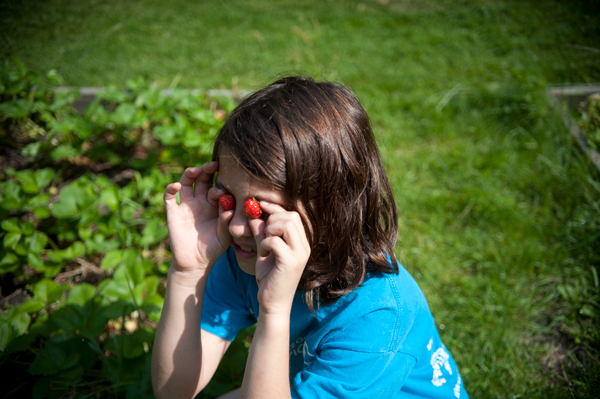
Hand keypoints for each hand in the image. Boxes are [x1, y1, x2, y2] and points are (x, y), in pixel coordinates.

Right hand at [163, 163, 232, 272]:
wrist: (195, 262)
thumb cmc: (213, 248)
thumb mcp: (223, 237)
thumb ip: (226, 223)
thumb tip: (229, 209)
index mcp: (215, 205)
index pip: (218, 187)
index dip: (220, 185)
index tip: (224, 188)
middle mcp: (200, 201)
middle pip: (203, 179)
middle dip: (207, 170)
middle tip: (213, 164)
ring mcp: (186, 205)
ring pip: (187, 182)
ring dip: (190, 173)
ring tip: (196, 170)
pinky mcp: (173, 211)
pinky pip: (169, 196)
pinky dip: (171, 188)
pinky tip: (177, 186)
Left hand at [249, 201, 310, 315]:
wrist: (273, 303)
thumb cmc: (269, 277)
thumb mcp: (264, 250)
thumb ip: (262, 233)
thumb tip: (254, 214)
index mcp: (301, 242)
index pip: (292, 214)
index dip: (275, 207)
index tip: (260, 205)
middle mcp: (304, 246)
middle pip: (291, 216)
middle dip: (272, 220)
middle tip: (263, 234)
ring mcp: (300, 254)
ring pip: (286, 224)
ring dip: (269, 230)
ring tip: (264, 245)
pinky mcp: (291, 262)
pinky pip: (275, 240)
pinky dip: (265, 244)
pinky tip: (262, 254)